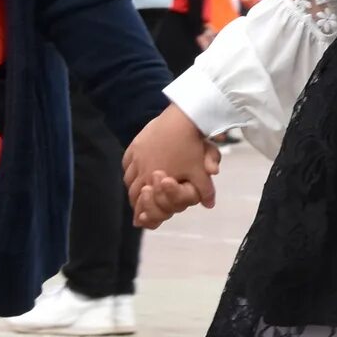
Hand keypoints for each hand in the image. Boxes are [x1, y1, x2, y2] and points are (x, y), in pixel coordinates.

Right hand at [123, 106, 217, 225]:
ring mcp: (137, 155)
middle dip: (135, 199)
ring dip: (131, 185)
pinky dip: (128, 168)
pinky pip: (126, 161)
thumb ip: (205, 191)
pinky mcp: (136, 143)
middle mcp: (141, 169)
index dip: (141, 210)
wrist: (183, 119)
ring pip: (128, 176)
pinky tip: (132, 169)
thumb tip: (210, 205)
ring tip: (136, 188)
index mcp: (154, 179)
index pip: (141, 200)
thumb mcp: (200, 171)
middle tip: (138, 204)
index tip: (140, 217)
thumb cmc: (191, 147)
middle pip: (132, 190)